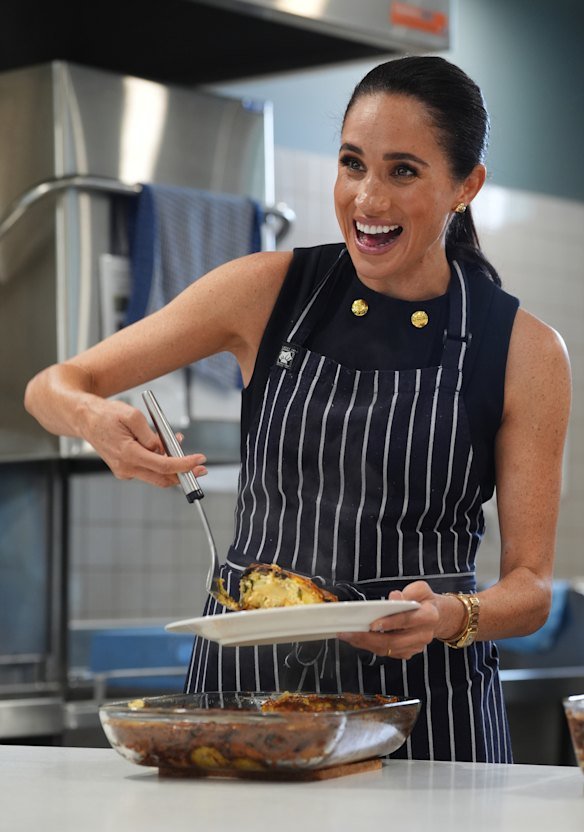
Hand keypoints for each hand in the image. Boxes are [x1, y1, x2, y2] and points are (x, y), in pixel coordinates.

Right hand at [79, 396, 206, 487]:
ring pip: (156, 475)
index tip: (199, 461)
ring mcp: (124, 471)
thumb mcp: (133, 416)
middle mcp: (126, 468)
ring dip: (172, 465)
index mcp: (128, 454)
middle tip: (200, 468)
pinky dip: (159, 462)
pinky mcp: (124, 469)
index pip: (163, 465)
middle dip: (184, 474)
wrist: (84, 419)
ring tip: (179, 446)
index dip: (184, 465)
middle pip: (162, 478)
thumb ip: (151, 435)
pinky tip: (163, 448)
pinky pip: (148, 469)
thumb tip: (164, 449)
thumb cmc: (106, 415)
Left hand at [338, 581, 440, 659]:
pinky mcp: (408, 652)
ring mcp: (416, 646)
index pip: (407, 620)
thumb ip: (409, 592)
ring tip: (349, 636)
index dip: (390, 623)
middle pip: (394, 640)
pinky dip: (371, 647)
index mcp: (429, 616)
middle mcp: (423, 634)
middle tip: (350, 632)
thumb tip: (394, 597)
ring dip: (366, 644)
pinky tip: (358, 640)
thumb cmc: (426, 601)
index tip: (373, 624)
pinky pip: (387, 653)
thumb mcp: (421, 589)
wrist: (438, 617)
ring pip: (389, 649)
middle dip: (369, 637)